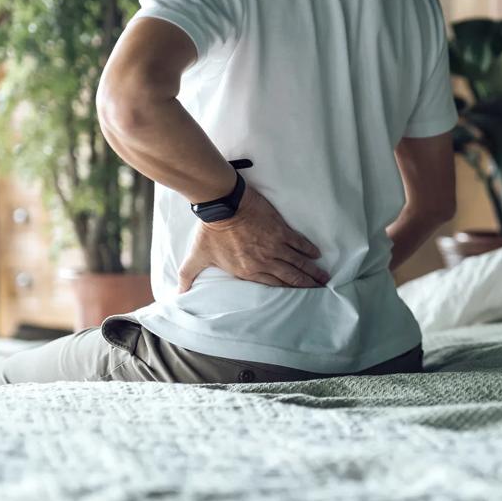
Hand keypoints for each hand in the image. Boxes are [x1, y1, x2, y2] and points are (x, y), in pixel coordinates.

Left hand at [178, 185, 329, 290]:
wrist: (223, 204)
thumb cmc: (210, 231)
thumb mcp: (197, 256)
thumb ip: (188, 275)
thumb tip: (177, 293)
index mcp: (248, 271)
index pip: (273, 285)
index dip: (288, 291)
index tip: (299, 295)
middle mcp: (264, 261)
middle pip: (290, 276)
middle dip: (306, 284)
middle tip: (319, 288)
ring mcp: (274, 246)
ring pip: (298, 262)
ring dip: (312, 270)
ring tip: (324, 277)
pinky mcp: (280, 230)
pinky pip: (298, 242)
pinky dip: (308, 249)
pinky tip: (316, 254)